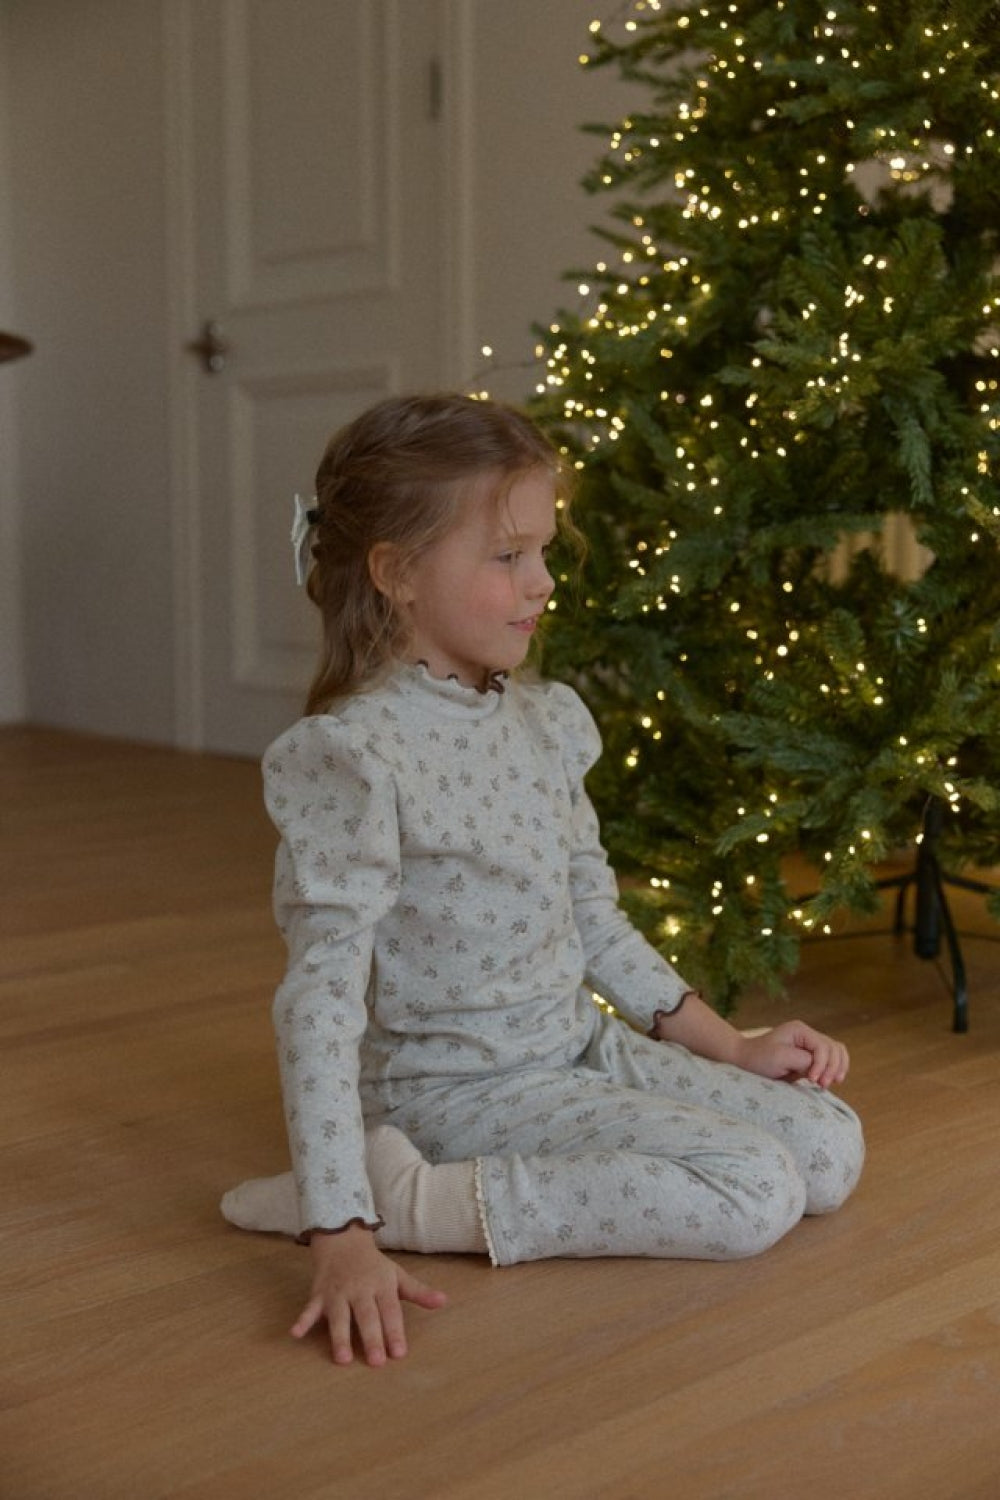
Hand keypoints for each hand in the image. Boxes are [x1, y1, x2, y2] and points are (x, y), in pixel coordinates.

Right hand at [291, 1223, 447, 1366]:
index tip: (400, 1353)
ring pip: (339, 1316)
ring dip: (339, 1337)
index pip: (390, 1311)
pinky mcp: (319, 1294)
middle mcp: (360, 1289)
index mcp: (381, 1285)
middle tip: (377, 1363)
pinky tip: (296, 1333)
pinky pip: (309, 1308)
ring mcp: (338, 1292)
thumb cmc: (374, 1266)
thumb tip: (444, 1302)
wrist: (343, 1240)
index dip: (395, 1331)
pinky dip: (302, 1320)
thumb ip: (418, 1292)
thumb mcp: (397, 1276)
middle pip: (366, 1316)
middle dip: (372, 1338)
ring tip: (343, 1359)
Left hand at [735, 1021, 848, 1089]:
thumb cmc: (759, 1058)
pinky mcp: (810, 1058)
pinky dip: (835, 1069)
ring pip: (837, 1052)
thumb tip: (820, 1067)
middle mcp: (808, 1035)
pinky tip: (831, 1080)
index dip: (822, 1064)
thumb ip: (804, 1060)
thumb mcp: (780, 1057)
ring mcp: (810, 1046)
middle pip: (834, 1048)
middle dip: (832, 1067)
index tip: (812, 1080)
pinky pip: (831, 1060)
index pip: (823, 1046)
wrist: (745, 1062)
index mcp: (801, 1030)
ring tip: (829, 1083)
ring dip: (837, 1068)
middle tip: (822, 1085)